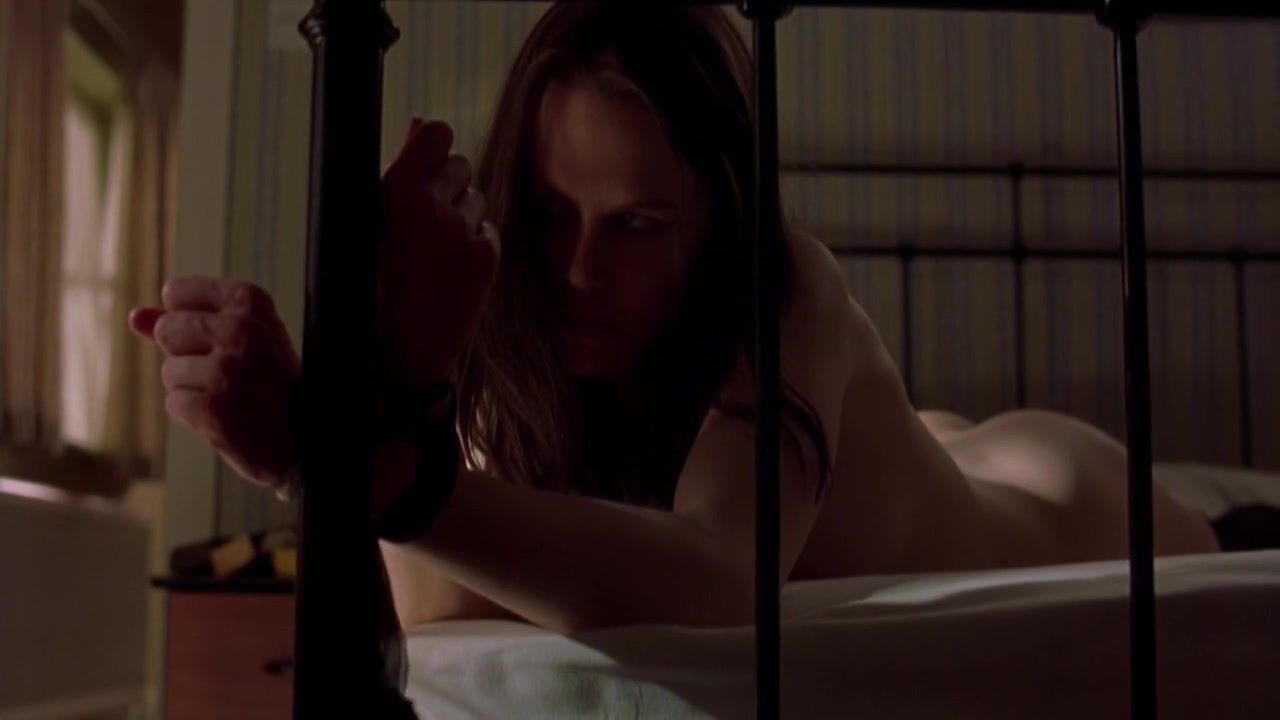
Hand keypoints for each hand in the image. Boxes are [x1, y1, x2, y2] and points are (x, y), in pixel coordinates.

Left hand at [128, 278, 300, 490]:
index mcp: (250, 302)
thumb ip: (187, 320)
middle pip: (167, 330)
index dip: (188, 320)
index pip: (176, 292)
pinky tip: (228, 418)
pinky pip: (175, 404)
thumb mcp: (243, 338)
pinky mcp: (214, 408)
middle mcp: (242, 330)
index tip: (219, 338)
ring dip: (193, 389)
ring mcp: (228, 370)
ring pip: (170, 372)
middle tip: (230, 373)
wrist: (306, 438)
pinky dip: (196, 416)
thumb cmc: (271, 383)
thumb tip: (134, 316)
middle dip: (187, 355)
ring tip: (233, 397)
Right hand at [380, 117, 500, 388]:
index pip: (437, 133)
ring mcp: (463, 234)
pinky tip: (450, 270)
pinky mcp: (487, 258)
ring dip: (460, 215)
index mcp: (393, 193)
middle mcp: (432, 208)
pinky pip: (488, 229)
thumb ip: (400, 168)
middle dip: (446, 183)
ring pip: (476, 198)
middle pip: (459, 164)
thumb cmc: (371, 285)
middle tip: (425, 221)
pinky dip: (474, 243)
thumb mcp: (368, 222)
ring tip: (434, 252)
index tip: (427, 159)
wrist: (398, 354)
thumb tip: (420, 120)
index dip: (433, 144)